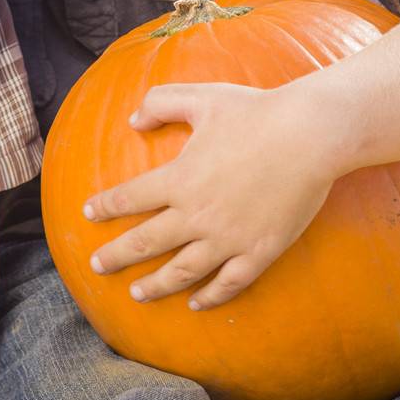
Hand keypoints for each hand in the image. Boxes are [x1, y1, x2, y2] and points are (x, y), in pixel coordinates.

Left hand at [83, 81, 340, 310]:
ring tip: (136, 293)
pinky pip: (229, 282)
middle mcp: (197, 215)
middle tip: (96, 266)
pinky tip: (196, 303)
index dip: (105, 206)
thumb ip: (161, 103)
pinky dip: (210, 296)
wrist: (311, 135)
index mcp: (178, 179)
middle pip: (145, 243)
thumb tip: (133, 120)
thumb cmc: (255, 111)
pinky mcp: (259, 251)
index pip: (129, 198)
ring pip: (182, 271)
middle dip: (116, 256)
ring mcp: (228, 238)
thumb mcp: (200, 97)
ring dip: (156, 284)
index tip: (88, 213)